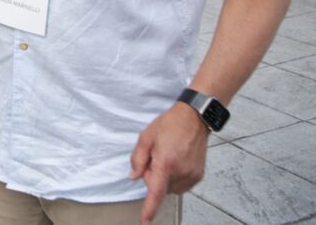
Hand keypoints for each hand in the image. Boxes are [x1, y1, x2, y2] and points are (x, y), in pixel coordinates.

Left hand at [129, 102, 208, 223]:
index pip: (156, 192)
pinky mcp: (198, 176)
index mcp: (166, 162)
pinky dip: (175, 178)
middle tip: (155, 157)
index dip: (150, 208)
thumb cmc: (169, 125)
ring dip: (165, 178)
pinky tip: (176, 161)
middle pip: (160, 187)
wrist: (194, 118)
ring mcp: (192, 175)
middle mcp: (181, 172)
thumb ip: (138, 159)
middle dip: (153, 177)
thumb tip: (134, 177)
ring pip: (170, 188)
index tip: (145, 221)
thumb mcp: (146, 137)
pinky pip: (181, 185)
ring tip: (167, 157)